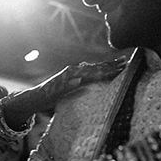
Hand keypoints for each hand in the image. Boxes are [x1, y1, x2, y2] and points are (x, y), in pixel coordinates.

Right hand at [3, 57, 126, 127]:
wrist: (35, 98)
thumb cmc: (54, 94)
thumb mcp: (71, 87)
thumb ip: (81, 81)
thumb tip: (89, 75)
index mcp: (77, 72)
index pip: (97, 68)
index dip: (110, 65)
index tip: (123, 62)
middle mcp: (73, 72)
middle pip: (95, 68)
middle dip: (110, 65)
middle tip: (125, 61)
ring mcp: (65, 78)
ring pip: (85, 73)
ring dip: (99, 71)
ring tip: (112, 69)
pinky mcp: (58, 87)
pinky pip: (70, 84)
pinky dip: (77, 81)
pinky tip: (83, 80)